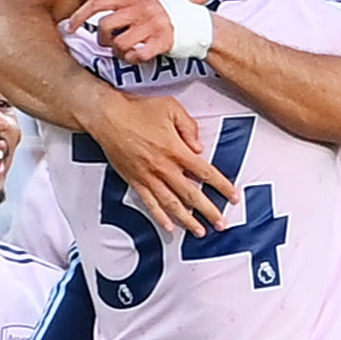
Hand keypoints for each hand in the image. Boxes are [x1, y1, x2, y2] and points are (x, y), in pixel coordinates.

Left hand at [68, 0, 175, 65]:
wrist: (198, 24)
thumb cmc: (164, 10)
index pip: (99, 2)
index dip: (81, 15)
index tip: (71, 27)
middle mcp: (143, 6)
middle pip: (105, 26)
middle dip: (102, 38)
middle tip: (109, 42)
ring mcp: (154, 24)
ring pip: (119, 43)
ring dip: (118, 51)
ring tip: (125, 49)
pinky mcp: (163, 41)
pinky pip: (137, 55)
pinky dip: (133, 58)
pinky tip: (137, 55)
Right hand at [88, 94, 237, 235]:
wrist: (107, 116)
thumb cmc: (138, 109)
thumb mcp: (171, 108)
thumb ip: (189, 127)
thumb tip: (199, 147)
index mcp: (176, 150)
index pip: (205, 173)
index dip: (222, 186)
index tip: (233, 197)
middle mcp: (164, 168)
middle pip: (191, 194)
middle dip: (209, 211)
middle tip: (221, 224)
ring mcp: (148, 177)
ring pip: (172, 204)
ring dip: (187, 220)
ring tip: (199, 231)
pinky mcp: (135, 180)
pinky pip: (149, 203)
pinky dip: (160, 216)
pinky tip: (169, 226)